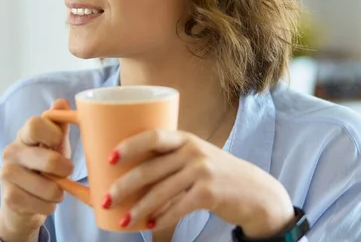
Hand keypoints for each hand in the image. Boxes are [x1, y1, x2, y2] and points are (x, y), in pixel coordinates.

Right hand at [0, 99, 72, 241]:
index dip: (54, 134)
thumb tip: (61, 102)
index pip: (35, 124)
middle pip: (47, 159)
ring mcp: (6, 174)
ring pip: (47, 186)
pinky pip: (40, 203)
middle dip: (64, 169)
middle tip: (67, 172)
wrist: (22, 204)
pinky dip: (49, 205)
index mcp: (24, 135)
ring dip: (58, 192)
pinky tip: (45, 202)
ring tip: (56, 191)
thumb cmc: (43, 168)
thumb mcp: (54, 146)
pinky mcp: (8, 197)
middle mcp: (11, 151)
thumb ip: (58, 126)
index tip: (59, 143)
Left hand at [105, 130, 294, 237]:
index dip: (129, 146)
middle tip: (107, 198)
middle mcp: (193, 151)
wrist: (253, 190)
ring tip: (124, 220)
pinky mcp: (209, 193)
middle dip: (124, 185)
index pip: (153, 136)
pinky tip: (150, 225)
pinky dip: (162, 219)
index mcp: (185, 139)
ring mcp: (202, 171)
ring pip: (161, 192)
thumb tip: (131, 173)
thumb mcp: (196, 157)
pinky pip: (178, 208)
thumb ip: (170, 159)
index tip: (109, 157)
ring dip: (139, 209)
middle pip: (150, 169)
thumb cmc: (216, 173)